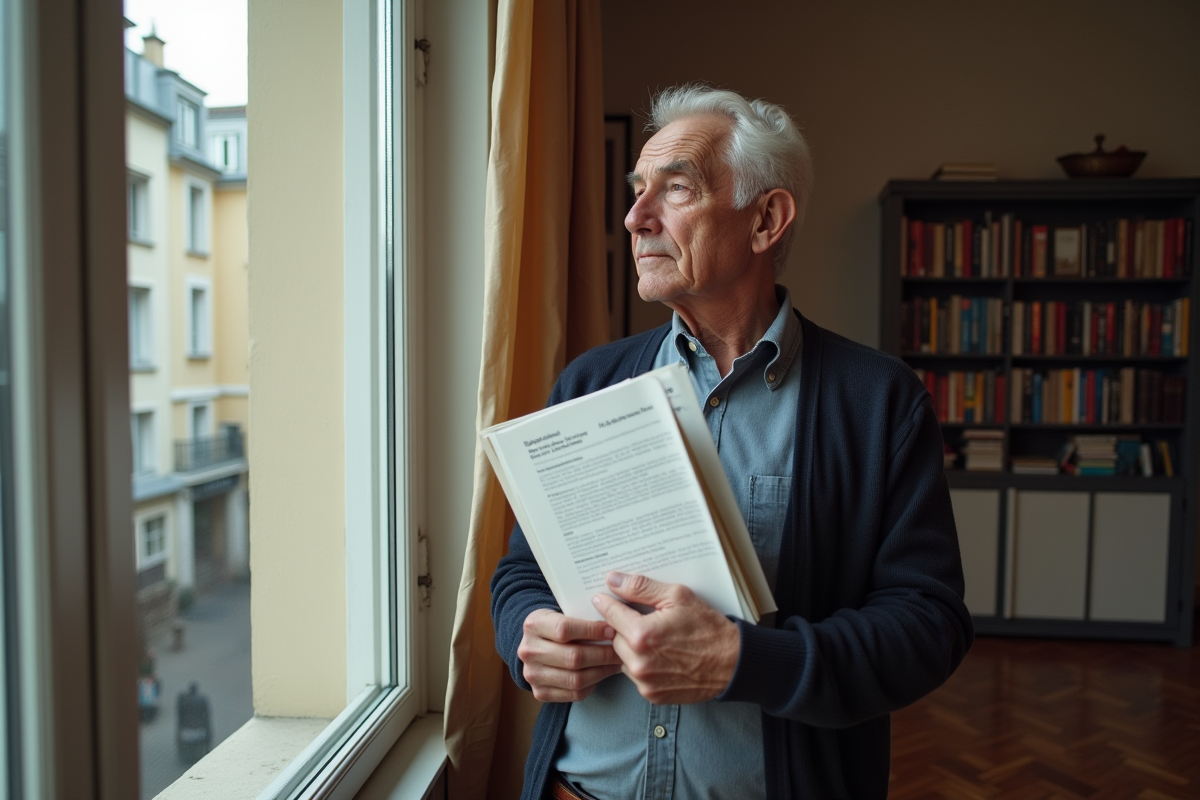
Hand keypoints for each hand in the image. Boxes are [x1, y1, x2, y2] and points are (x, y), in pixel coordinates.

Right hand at [517, 608, 623, 702]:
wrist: (535, 645)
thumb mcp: (561, 612)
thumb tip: (615, 621)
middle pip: (573, 657)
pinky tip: (602, 674)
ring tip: (616, 663)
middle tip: (621, 650)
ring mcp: (532, 674)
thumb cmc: (556, 625)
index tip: (612, 630)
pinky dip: (592, 685)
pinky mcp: (540, 692)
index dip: (592, 630)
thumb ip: (582, 615)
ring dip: (602, 671)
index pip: (564, 629)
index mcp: (533, 625)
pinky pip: (574, 694)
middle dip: (603, 654)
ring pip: (576, 679)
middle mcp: (528, 651)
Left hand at [592, 572, 739, 704]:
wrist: (732, 663)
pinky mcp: (652, 695)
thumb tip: (613, 580)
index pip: (611, 615)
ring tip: (652, 639)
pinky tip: (659, 656)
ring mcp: (645, 682)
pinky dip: (641, 665)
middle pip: (613, 638)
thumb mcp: (677, 597)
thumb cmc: (708, 628)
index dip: (606, 604)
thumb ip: (641, 587)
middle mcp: (639, 662)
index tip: (601, 599)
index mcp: (642, 635)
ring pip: (622, 658)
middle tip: (638, 619)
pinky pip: (635, 676)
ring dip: (630, 648)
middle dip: (622, 627)